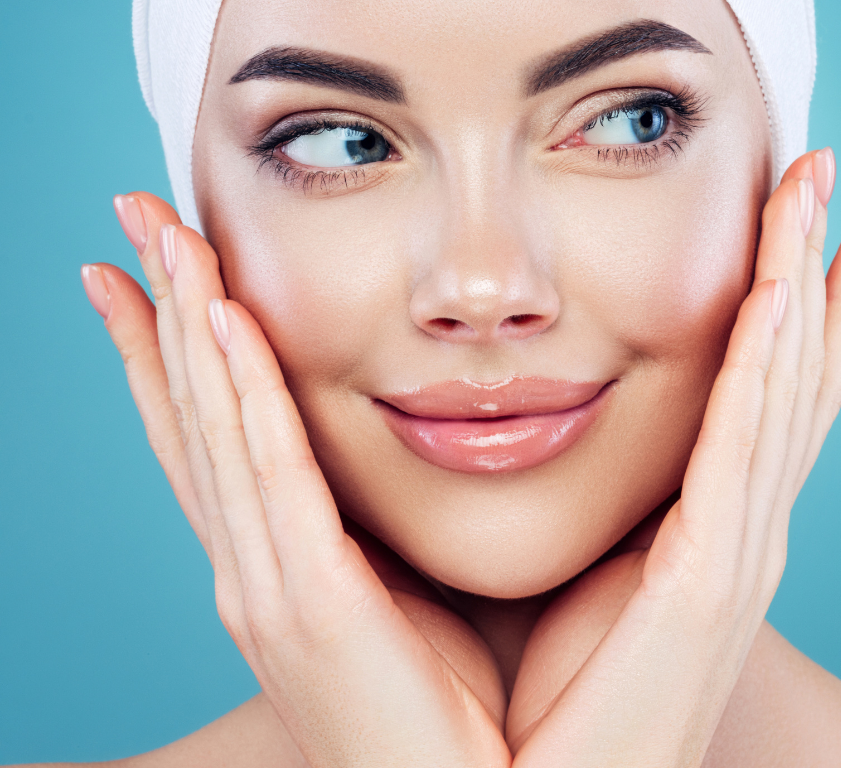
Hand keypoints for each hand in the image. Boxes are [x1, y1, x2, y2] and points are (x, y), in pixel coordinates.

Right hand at [84, 195, 508, 766]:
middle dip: (161, 312)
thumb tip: (458, 449)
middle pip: (195, 417)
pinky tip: (223, 323)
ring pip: (217, 429)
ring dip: (185, 328)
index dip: (178, 354)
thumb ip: (411, 531)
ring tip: (163, 237)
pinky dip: (240, 398)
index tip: (158, 272)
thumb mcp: (428, 598)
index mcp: (286, 569)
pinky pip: (269, 479)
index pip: (219, 438)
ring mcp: (269, 589)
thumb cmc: (463, 713)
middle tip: (138, 215)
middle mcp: (257, 571)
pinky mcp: (311, 606)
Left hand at [504, 148, 840, 765]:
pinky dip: (768, 372)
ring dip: (802, 290)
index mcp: (710, 534)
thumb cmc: (545, 712)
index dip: (800, 309)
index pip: (765, 398)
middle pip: (793, 377)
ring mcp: (738, 558)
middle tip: (829, 173)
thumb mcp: (568, 581)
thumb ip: (582, 509)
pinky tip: (776, 299)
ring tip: (820, 198)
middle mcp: (742, 536)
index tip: (813, 225)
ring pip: (781, 395)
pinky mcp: (709, 584)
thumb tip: (534, 430)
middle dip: (816, 270)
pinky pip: (743, 455)